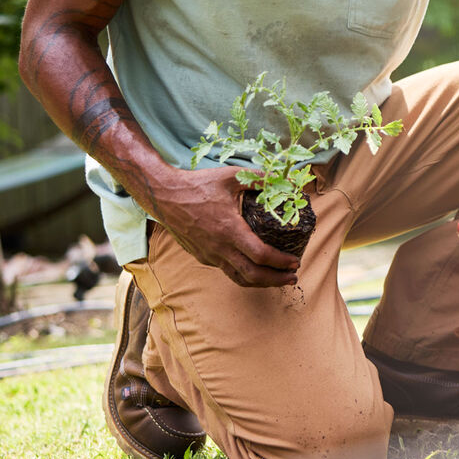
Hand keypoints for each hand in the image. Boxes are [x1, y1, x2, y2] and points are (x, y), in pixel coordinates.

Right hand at [149, 163, 300, 287]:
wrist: (164, 196)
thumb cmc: (197, 185)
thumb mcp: (230, 177)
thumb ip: (258, 179)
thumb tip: (281, 179)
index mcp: (230, 230)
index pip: (260, 255)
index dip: (280, 262)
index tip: (295, 262)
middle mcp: (219, 248)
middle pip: (252, 275)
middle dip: (275, 279)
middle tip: (293, 278)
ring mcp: (209, 255)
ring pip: (238, 277)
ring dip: (260, 281)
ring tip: (277, 278)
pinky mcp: (201, 256)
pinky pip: (226, 270)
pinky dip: (244, 274)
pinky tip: (253, 267)